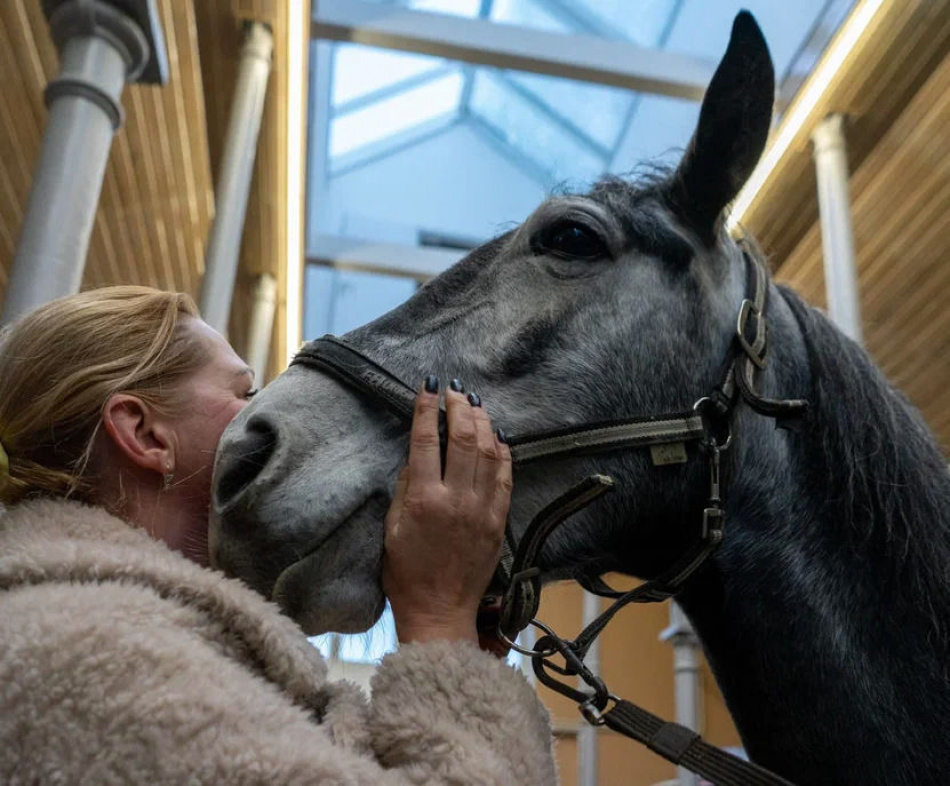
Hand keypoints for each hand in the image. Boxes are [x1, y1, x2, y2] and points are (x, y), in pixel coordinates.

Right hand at [383, 378, 511, 648]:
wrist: (439, 611)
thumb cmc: (406, 574)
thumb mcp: (392, 529)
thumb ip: (406, 488)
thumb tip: (418, 455)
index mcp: (423, 501)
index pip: (425, 442)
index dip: (426, 410)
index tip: (427, 388)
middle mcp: (456, 500)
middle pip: (462, 439)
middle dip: (459, 408)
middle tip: (454, 390)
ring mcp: (482, 509)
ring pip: (488, 452)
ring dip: (482, 423)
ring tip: (474, 405)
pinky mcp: (499, 521)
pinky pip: (505, 477)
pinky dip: (502, 452)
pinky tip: (496, 437)